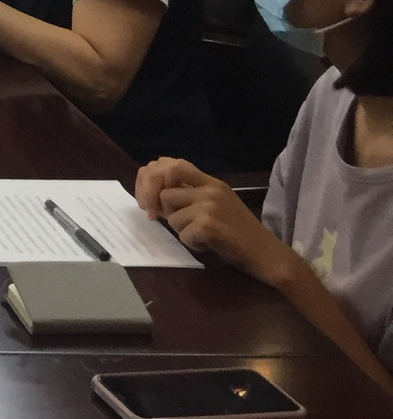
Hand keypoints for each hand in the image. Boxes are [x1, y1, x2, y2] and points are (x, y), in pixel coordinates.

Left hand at [135, 159, 295, 284]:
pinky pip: (183, 234)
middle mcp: (210, 189)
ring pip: (171, 216)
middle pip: (166, 193)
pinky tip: (209, 244)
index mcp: (211, 182)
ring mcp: (210, 206)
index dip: (154, 179)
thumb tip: (155, 195)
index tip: (150, 198)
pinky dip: (193, 244)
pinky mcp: (208, 225)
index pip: (173, 164)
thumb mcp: (217, 204)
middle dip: (165, 211)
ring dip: (182, 230)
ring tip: (203, 235)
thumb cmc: (241, 232)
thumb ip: (192, 195)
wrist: (269, 254)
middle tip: (174, 223)